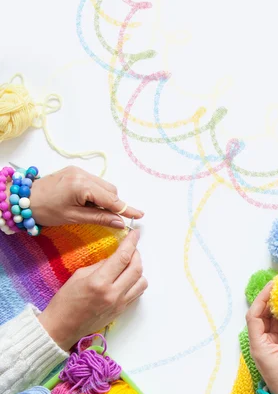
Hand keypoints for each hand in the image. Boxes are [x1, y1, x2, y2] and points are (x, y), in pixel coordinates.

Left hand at [29, 166, 143, 227]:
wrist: (22, 199)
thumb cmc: (45, 211)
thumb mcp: (73, 218)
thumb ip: (99, 218)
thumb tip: (120, 223)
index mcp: (81, 186)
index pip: (110, 199)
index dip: (125, 208)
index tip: (139, 214)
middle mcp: (83, 174)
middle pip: (110, 190)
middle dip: (113, 204)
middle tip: (111, 218)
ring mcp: (79, 170)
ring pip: (104, 185)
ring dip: (105, 198)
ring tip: (92, 210)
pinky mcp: (75, 171)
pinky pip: (95, 182)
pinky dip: (96, 193)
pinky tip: (87, 202)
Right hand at [38, 230, 146, 350]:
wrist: (61, 328)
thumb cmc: (65, 301)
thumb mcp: (79, 276)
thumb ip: (101, 265)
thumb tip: (116, 257)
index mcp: (99, 282)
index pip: (123, 257)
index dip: (131, 242)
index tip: (135, 233)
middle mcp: (113, 293)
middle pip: (137, 268)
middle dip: (137, 254)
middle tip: (131, 248)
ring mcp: (119, 303)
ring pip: (142, 281)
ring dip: (138, 269)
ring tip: (129, 264)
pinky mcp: (121, 311)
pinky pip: (137, 293)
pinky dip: (136, 282)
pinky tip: (127, 278)